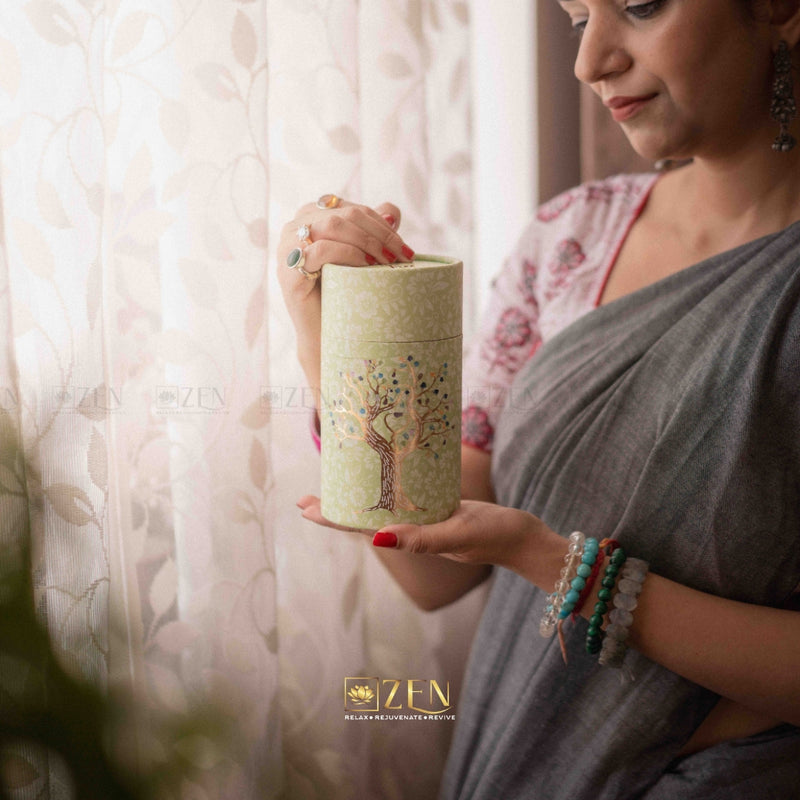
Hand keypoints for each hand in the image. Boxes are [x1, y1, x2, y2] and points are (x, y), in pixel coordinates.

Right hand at [276, 198, 413, 386]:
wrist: (325, 335)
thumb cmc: (343, 295)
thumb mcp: (362, 257)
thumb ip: (374, 230)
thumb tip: (392, 210)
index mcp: (311, 217)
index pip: (353, 210)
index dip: (382, 225)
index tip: (406, 249)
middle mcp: (295, 227)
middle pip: (344, 215)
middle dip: (379, 234)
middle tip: (403, 257)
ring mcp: (287, 247)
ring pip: (332, 226)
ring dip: (367, 242)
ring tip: (388, 262)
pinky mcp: (288, 271)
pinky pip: (320, 250)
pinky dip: (348, 254)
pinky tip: (366, 267)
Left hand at [297, 496, 556, 578]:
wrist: (525, 539)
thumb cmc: (494, 536)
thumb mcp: (457, 533)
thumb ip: (421, 539)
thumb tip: (377, 540)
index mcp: (412, 537)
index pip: (362, 528)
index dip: (332, 518)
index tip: (305, 508)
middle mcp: (413, 531)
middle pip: (365, 520)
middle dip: (336, 509)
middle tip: (307, 497)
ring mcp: (426, 521)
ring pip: (383, 510)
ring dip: (357, 500)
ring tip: (337, 487)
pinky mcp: (440, 510)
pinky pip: (406, 501)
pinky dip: (387, 492)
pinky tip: (382, 481)